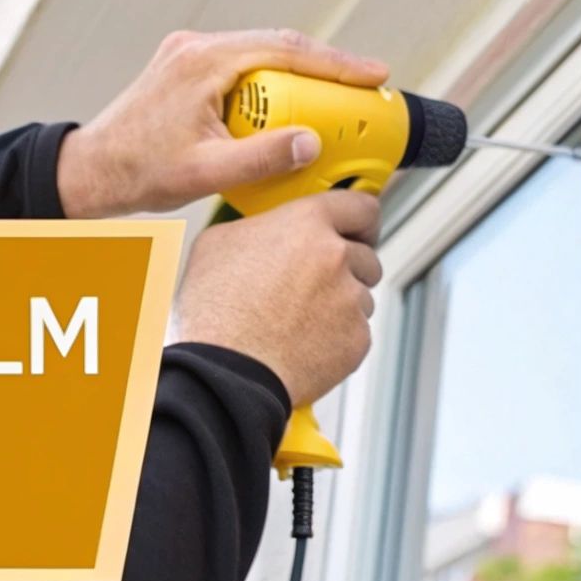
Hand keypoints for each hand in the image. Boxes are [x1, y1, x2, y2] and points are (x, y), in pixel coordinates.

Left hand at [56, 29, 389, 218]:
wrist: (91, 171)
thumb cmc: (136, 171)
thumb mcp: (205, 172)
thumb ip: (261, 159)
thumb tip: (309, 143)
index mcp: (203, 62)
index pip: (286, 50)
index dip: (336, 63)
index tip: (373, 74)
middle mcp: (197, 49)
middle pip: (279, 49)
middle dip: (326, 72)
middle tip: (363, 97)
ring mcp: (191, 57)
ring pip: (263, 59)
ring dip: (299, 83)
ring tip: (333, 112)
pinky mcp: (189, 72)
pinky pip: (244, 73)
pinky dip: (272, 92)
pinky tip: (287, 119)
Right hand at [173, 190, 381, 406]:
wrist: (227, 373)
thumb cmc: (215, 314)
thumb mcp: (217, 244)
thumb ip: (259, 228)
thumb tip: (267, 230)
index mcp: (305, 225)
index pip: (360, 206)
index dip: (360, 220)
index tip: (359, 229)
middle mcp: (335, 257)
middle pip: (365, 255)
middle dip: (347, 268)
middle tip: (315, 285)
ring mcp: (351, 300)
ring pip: (361, 296)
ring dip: (341, 305)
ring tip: (299, 321)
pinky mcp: (357, 339)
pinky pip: (357, 332)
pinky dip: (338, 338)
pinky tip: (304, 343)